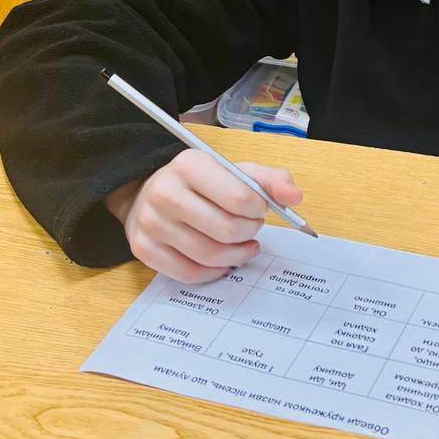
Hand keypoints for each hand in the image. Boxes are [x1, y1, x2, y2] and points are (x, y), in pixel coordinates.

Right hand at [105, 150, 302, 283]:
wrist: (149, 193)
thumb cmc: (200, 183)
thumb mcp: (234, 171)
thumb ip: (269, 180)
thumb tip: (294, 198)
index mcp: (190, 165)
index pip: (239, 198)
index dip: (258, 209)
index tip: (259, 209)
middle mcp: (165, 193)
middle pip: (226, 230)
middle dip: (249, 232)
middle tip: (252, 227)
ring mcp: (151, 223)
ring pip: (210, 255)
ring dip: (237, 254)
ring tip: (243, 244)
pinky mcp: (144, 249)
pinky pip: (190, 273)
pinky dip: (214, 271)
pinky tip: (223, 260)